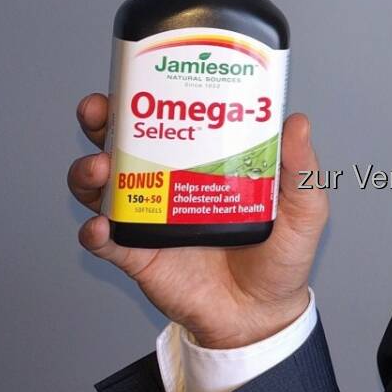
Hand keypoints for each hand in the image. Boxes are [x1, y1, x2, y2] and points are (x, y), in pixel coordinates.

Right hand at [69, 93, 328, 347]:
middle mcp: (170, 183)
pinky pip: (105, 240)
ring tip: (100, 169)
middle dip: (101, 121)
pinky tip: (100, 225)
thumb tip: (296, 121)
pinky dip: (94, 231)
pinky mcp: (138, 256)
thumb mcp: (302, 210)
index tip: (137, 75)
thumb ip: (300, 169)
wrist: (262, 316)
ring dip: (89, 172)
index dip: (147, 95)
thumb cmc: (281, 258)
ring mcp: (150, 218)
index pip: (170, 118)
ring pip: (101, 186)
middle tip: (100, 111)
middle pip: (122, 142)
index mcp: (205, 161)